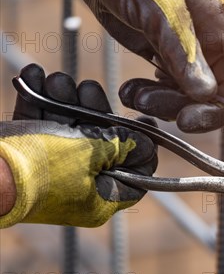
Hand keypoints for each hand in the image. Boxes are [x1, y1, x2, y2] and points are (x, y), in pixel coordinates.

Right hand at [0, 64, 157, 227]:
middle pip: (100, 144)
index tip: (145, 122)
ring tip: (58, 80)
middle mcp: (78, 187)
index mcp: (100, 197)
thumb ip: (119, 144)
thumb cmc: (37, 168)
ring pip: (67, 129)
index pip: (135, 175)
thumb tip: (147, 143)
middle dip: (94, 110)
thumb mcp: (88, 153)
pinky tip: (34, 75)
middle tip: (89, 89)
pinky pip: (38, 125)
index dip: (143, 148)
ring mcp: (51, 172)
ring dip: (64, 100)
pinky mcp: (25, 155)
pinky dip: (37, 101)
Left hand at [71, 0, 223, 146]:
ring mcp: (194, 58)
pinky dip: (154, 99)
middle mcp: (216, 46)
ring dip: (170, 106)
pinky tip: (133, 91)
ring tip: (139, 96)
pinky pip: (173, 95)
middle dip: (204, 112)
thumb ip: (184, 55)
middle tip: (182, 120)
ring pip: (198, 101)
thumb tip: (205, 95)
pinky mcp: (171, 64)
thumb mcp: (161, 12)